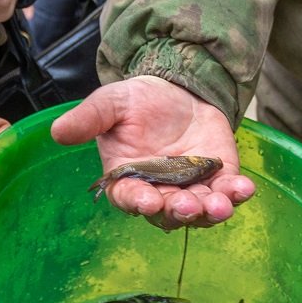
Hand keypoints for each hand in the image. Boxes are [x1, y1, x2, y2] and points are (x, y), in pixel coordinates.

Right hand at [50, 76, 254, 228]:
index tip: (147, 201)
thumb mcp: (111, 103)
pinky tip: (244, 188)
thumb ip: (89, 118)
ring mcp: (191, 189)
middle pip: (167, 213)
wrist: (179, 89)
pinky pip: (228, 194)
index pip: (130, 199)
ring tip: (221, 205)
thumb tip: (57, 131)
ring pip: (200, 212)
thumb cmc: (138, 101)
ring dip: (211, 212)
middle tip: (187, 204)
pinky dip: (237, 195)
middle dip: (178, 211)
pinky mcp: (219, 178)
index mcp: (128, 180)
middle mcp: (159, 192)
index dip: (138, 203)